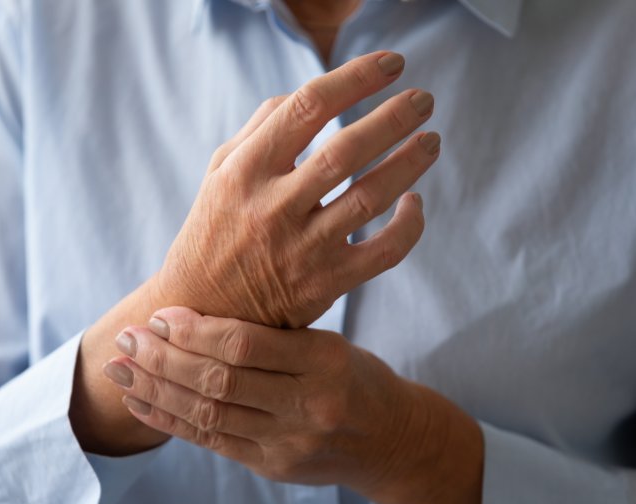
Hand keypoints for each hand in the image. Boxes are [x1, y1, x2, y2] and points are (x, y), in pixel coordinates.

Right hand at [72, 50, 438, 454]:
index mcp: (246, 171)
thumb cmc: (215, 230)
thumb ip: (259, 129)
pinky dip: (409, 226)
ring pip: (370, 197)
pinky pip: (383, 252)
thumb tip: (305, 95)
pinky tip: (415, 202)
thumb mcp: (218, 172)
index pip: (307, 108)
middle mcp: (273, 207)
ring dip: (409, 163)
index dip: (355, 79)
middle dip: (392, 117)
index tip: (390, 64)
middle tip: (424, 99)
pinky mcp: (325, 284)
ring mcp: (302, 249)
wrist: (204, 308)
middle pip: (346, 150)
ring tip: (431, 140)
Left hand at [104, 307, 483, 503]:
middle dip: (163, 359)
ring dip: (156, 390)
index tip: (161, 315)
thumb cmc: (356, 379)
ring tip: (119, 369)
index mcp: (325, 362)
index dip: (195, 330)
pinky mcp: (273, 466)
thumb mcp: (328, 344)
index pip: (245, 345)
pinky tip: (140, 404)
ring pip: (208, 413)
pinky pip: (212, 442)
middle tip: (128, 338)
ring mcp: (289, 443)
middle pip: (219, 381)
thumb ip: (272, 336)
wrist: (391, 439)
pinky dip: (170, 422)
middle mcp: (307, 406)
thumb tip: (193, 318)